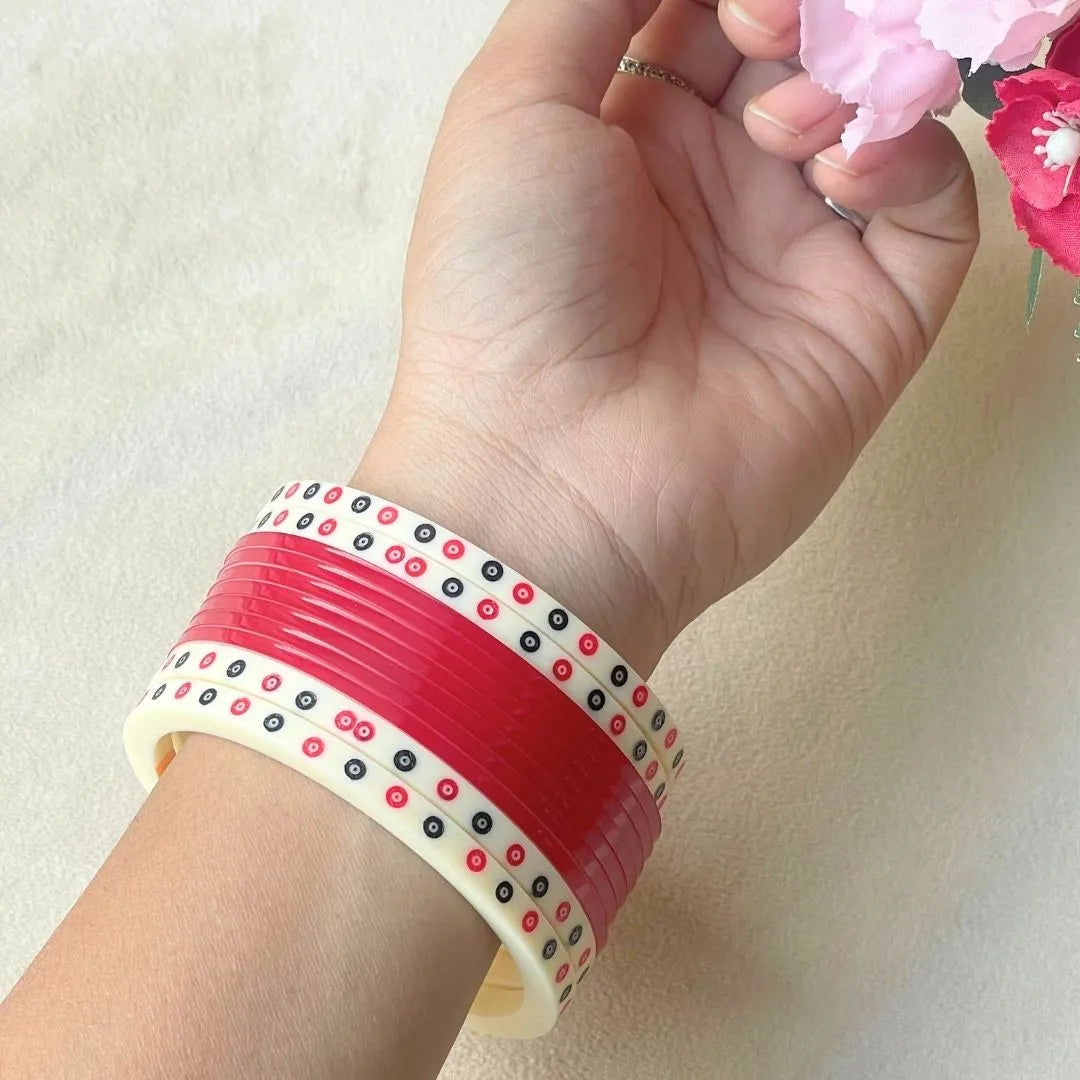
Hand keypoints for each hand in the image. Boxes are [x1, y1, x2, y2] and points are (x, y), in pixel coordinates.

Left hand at [357, 0, 978, 673]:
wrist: (551, 475)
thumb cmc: (507, 287)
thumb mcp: (514, 108)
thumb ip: (589, 3)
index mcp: (635, 137)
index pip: (718, 17)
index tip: (735, 0)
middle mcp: (721, 190)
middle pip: (807, 51)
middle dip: (805, 16)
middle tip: (771, 31)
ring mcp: (797, 253)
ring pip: (880, 112)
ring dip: (851, 79)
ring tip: (785, 129)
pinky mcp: (867, 317)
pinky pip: (933, 205)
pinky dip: (908, 158)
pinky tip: (839, 178)